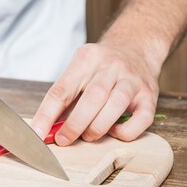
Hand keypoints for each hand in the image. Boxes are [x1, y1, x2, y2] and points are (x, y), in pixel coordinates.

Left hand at [30, 36, 162, 144]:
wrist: (136, 47)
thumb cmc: (101, 67)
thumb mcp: (79, 72)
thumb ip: (65, 100)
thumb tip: (47, 130)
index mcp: (86, 59)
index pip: (61, 89)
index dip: (46, 115)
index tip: (37, 135)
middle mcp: (111, 66)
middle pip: (91, 98)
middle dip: (74, 125)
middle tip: (64, 140)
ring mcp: (132, 79)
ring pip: (115, 106)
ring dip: (98, 127)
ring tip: (88, 135)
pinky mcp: (150, 94)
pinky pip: (141, 119)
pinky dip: (126, 131)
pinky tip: (115, 131)